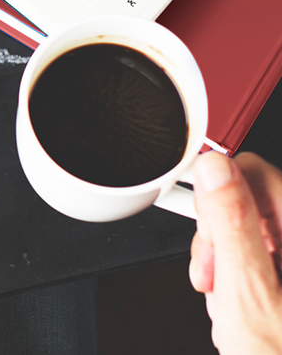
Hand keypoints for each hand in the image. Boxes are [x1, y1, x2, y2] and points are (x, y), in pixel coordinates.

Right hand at [189, 151, 281, 353]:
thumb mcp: (248, 293)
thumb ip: (230, 225)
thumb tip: (214, 168)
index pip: (255, 173)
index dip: (218, 194)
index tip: (199, 221)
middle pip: (246, 203)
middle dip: (217, 238)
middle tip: (214, 272)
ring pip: (244, 232)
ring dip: (221, 264)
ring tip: (227, 299)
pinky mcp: (281, 276)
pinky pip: (251, 257)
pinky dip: (233, 278)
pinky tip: (236, 306)